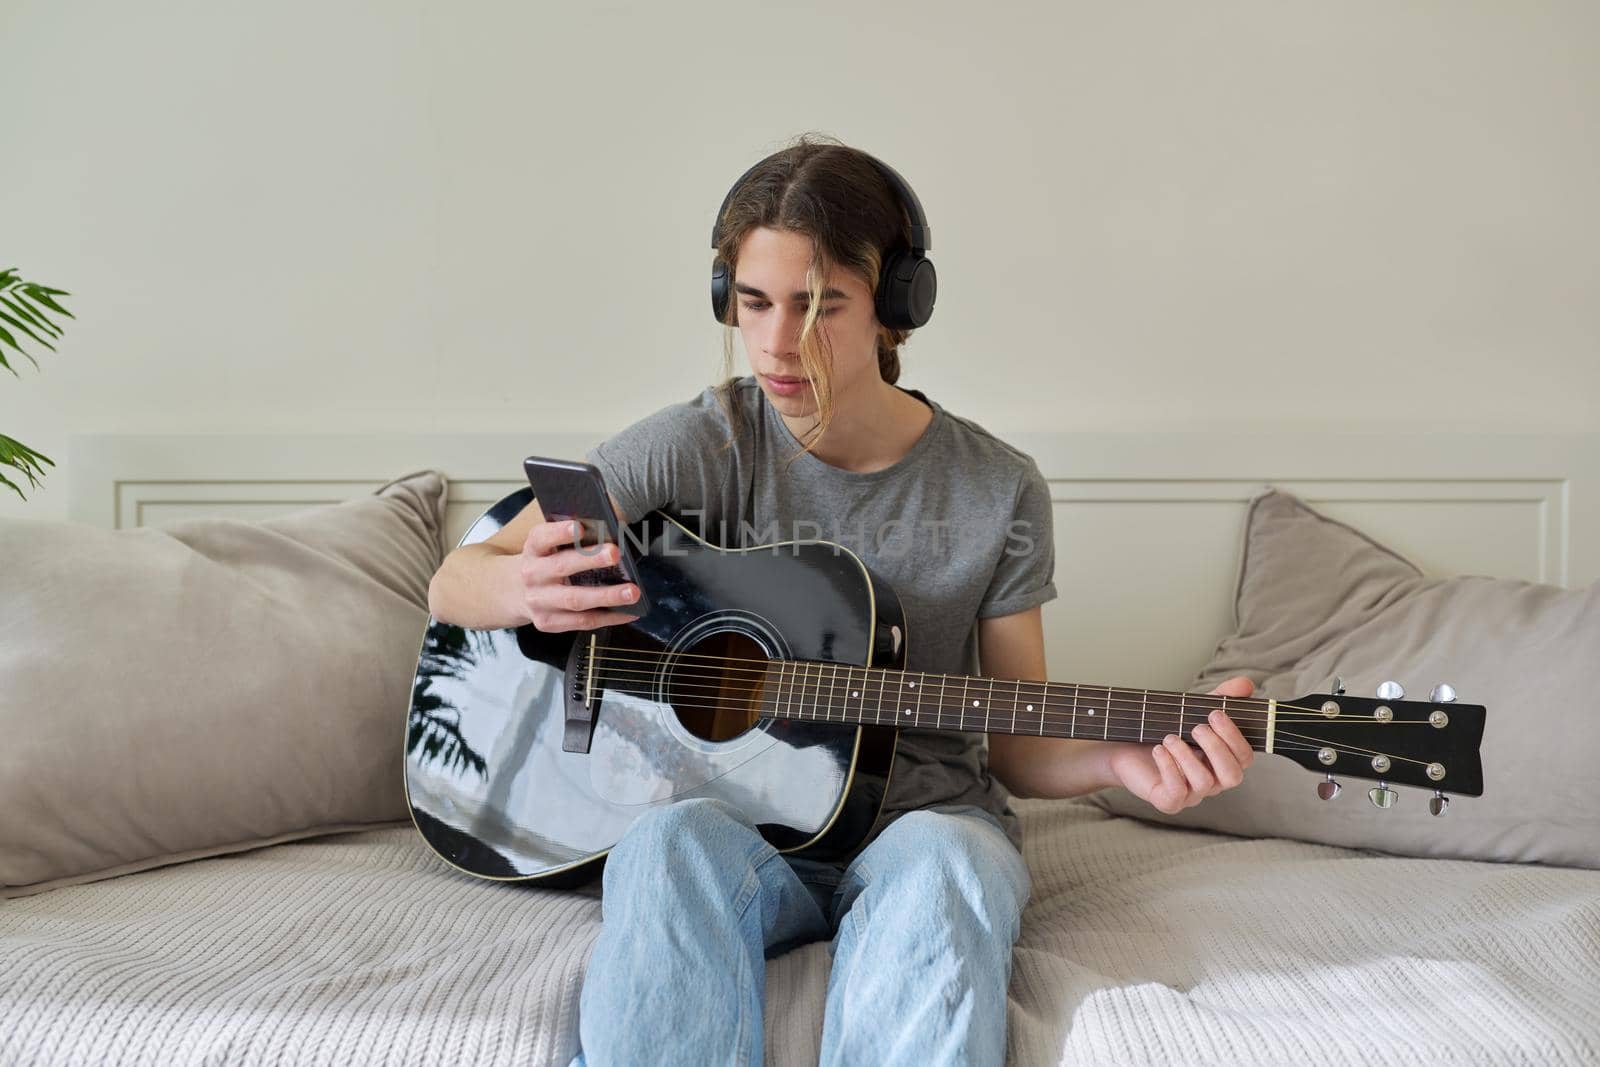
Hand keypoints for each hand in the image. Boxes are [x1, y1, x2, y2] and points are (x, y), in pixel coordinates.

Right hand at [517, 519, 640, 631]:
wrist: (514, 592)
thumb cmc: (544, 562)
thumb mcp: (548, 546)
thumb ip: (570, 539)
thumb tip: (610, 530)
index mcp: (533, 550)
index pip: (541, 538)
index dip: (559, 532)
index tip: (579, 526)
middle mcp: (532, 575)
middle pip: (561, 567)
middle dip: (590, 560)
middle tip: (616, 553)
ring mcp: (539, 602)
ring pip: (575, 600)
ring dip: (606, 596)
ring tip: (632, 591)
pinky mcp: (548, 622)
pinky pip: (583, 621)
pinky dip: (609, 617)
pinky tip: (629, 612)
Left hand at [1104, 676, 1256, 813]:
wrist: (1124, 748)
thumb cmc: (1163, 731)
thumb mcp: (1192, 710)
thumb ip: (1220, 697)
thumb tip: (1246, 683)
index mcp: (1222, 762)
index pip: (1245, 758)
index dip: (1234, 737)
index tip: (1215, 713)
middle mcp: (1212, 781)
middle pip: (1233, 776)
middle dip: (1217, 748)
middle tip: (1197, 727)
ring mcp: (1191, 794)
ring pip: (1204, 783)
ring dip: (1187, 755)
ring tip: (1169, 737)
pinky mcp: (1168, 801)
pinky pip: (1177, 793)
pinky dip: (1169, 767)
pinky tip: (1159, 749)